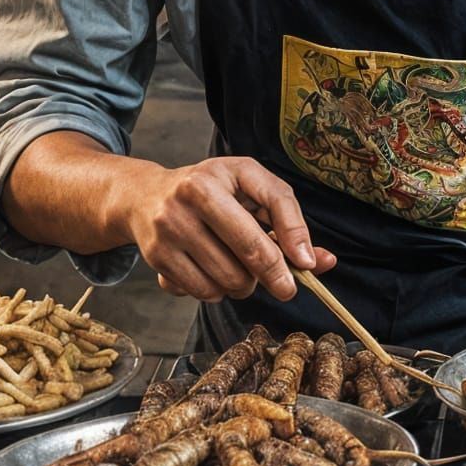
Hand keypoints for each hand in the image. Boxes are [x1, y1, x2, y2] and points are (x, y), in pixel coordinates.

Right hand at [123, 155, 336, 302]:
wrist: (145, 197)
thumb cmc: (210, 190)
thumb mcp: (249, 187)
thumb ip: (286, 220)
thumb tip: (319, 262)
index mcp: (220, 173)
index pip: (272, 205)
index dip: (294, 239)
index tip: (306, 265)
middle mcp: (190, 195)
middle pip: (249, 252)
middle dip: (273, 276)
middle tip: (283, 286)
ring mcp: (170, 227)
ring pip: (227, 279)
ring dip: (242, 284)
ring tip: (237, 267)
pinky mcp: (156, 257)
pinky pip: (202, 292)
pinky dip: (216, 291)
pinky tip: (211, 271)